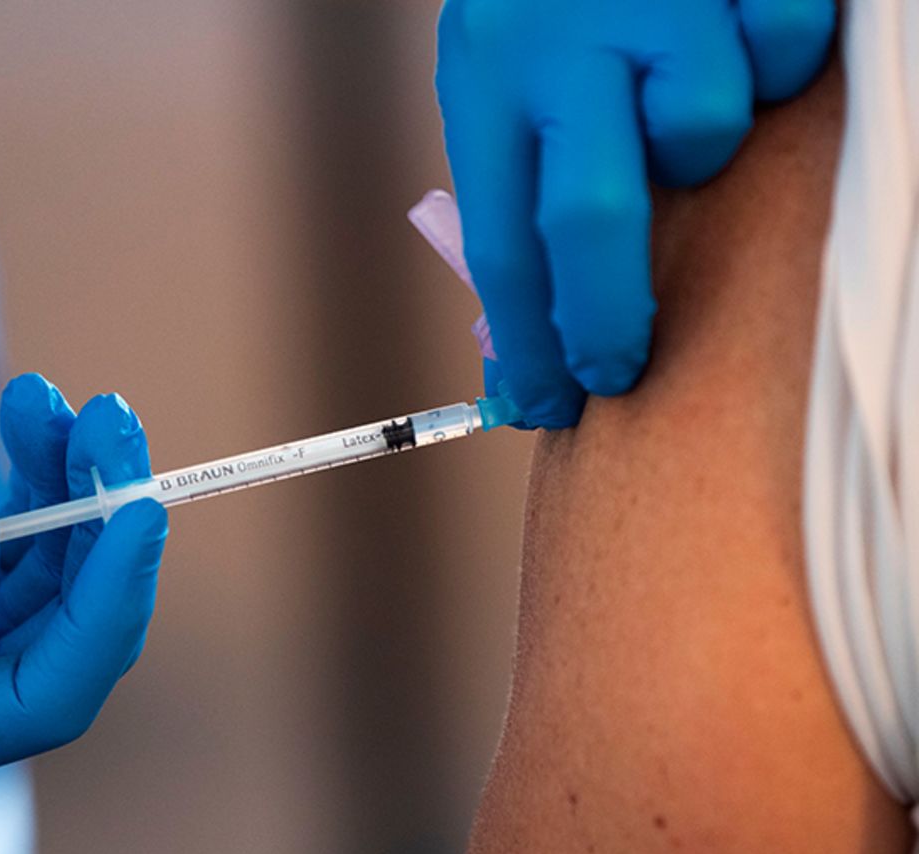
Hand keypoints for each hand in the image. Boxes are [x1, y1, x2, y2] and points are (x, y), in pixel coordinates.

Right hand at [0, 373, 166, 805]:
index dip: (111, 601)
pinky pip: (15, 550)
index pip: (55, 687)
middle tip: (109, 418)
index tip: (140, 506)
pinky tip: (29, 424)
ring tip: (60, 402)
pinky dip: (30, 487)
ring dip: (69, 485)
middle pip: (73, 623)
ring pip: (52, 577)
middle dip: (103, 516)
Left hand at [436, 0, 833, 426]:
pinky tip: (733, 35)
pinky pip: (779, 50)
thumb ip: (518, 181)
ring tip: (677, 103)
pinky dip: (770, 60)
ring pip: (701, 127)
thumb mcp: (498, 78)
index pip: (503, 243)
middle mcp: (559, 39)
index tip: (548, 404)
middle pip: (591, 218)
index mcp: (487, 76)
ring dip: (700, 142)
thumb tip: (527, 333)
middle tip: (620, 368)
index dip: (531, 342)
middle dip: (610, 313)